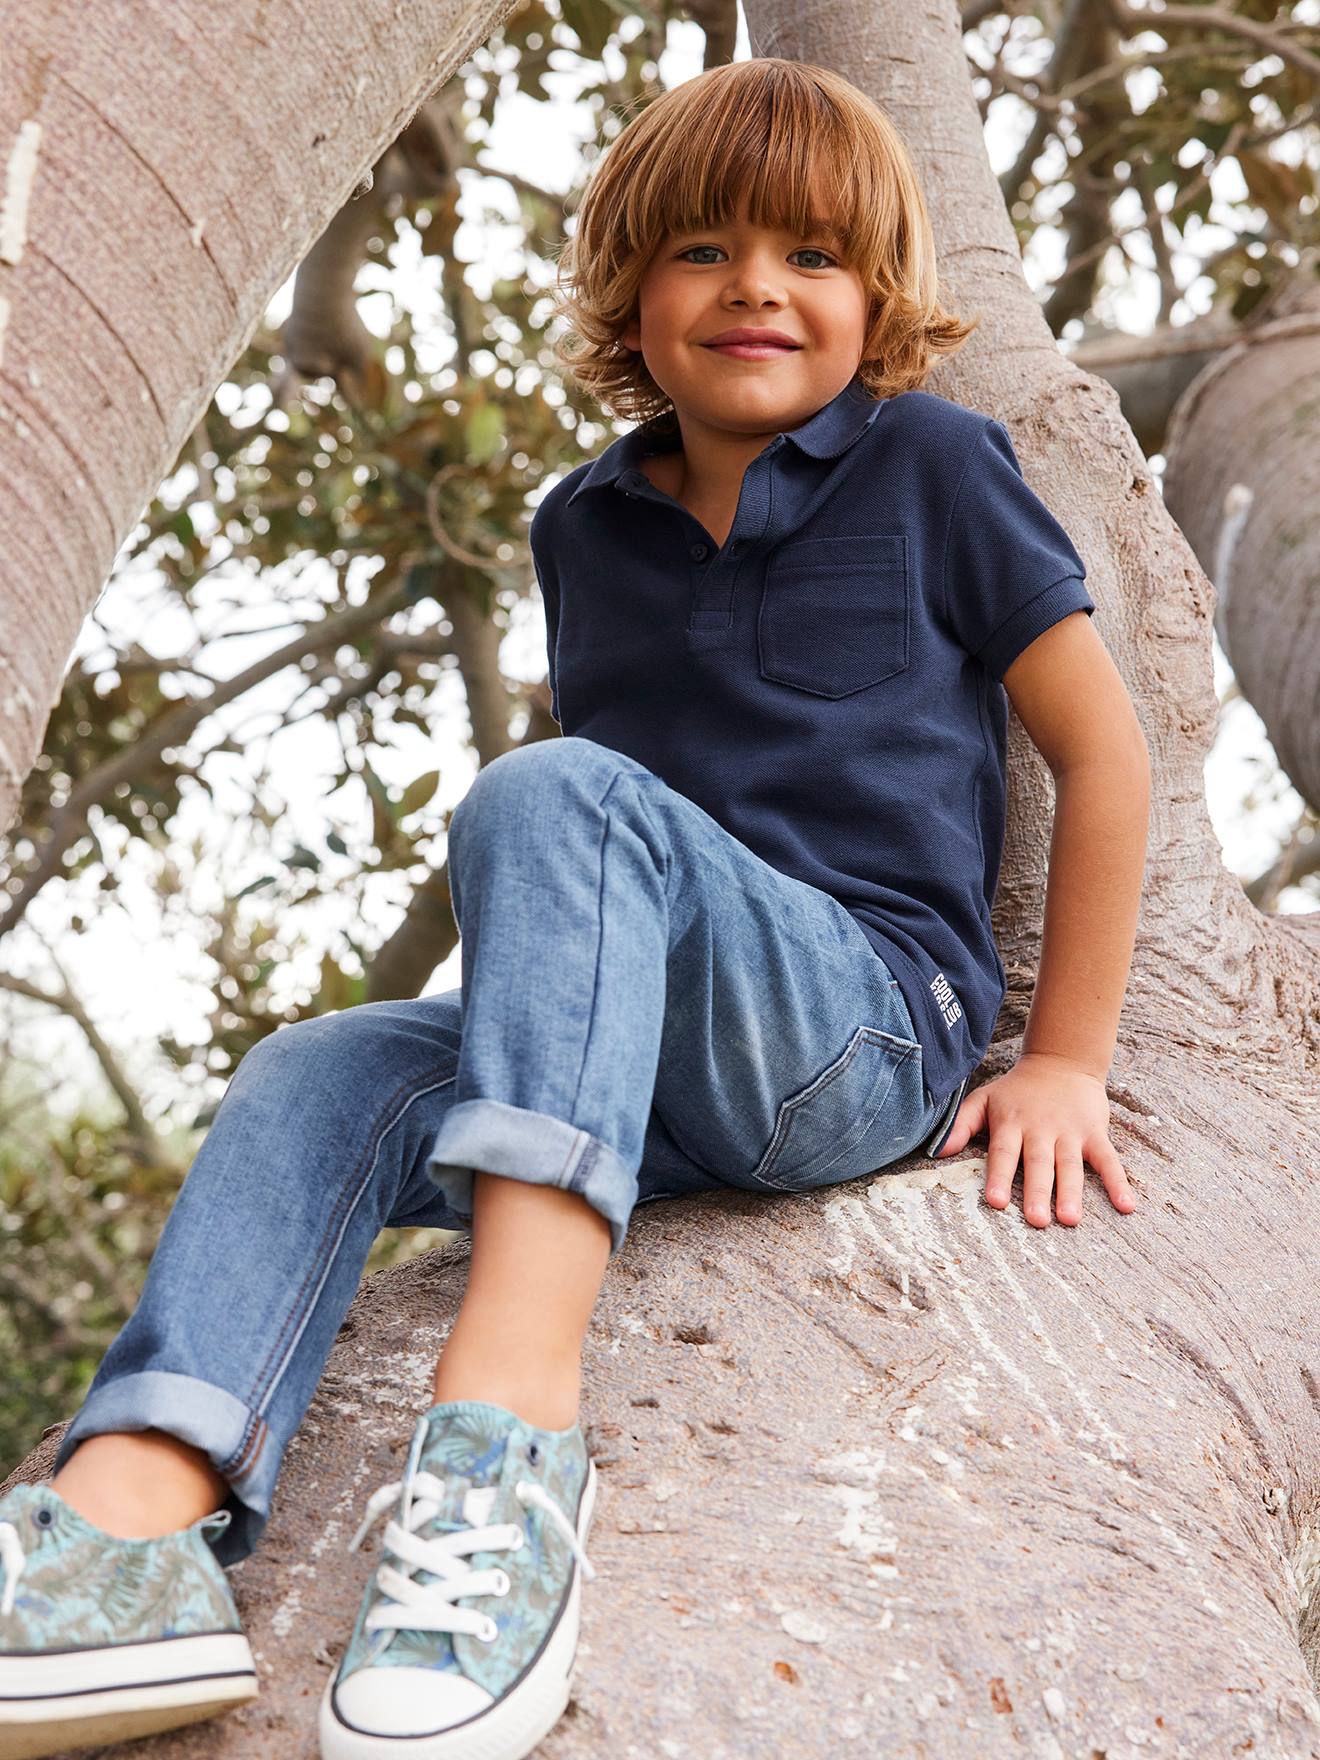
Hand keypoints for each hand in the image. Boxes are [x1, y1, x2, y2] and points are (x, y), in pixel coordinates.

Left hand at [932, 1052, 1136, 1226]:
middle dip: (1038, 1192)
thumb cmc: (1016, 1090)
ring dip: (1072, 1192)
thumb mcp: (984, 1099)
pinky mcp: (1095, 1132)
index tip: (997, 1201)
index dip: (1000, 1176)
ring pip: (1070, 1165)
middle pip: (1038, 1163)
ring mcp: (1070, 1132)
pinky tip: (1126, 1205)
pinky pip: (1108, 1159)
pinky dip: (1118, 1181)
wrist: (1061, 1061)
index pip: (1004, 1153)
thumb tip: (936, 1153)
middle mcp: (1040, 1130)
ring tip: (1070, 1219)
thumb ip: (960, 1124)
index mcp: (1011, 1124)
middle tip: (1037, 1221)